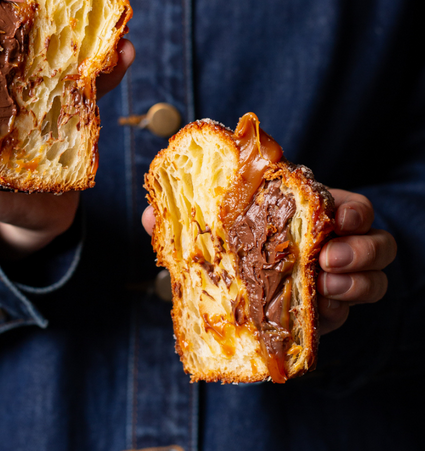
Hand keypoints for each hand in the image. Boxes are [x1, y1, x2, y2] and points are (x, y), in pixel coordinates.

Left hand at [140, 189, 396, 335]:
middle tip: (326, 259)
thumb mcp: (210, 225)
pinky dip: (335, 316)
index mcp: (306, 213)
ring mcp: (332, 278)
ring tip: (323, 290)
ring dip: (356, 285)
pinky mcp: (326, 309)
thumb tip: (149, 217)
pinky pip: (347, 314)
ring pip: (373, 279)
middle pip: (373, 242)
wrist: (239, 282)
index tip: (337, 215)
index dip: (350, 209)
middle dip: (359, 249)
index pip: (346, 205)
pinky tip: (314, 318)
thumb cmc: (230, 242)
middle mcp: (330, 243)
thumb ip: (184, 217)